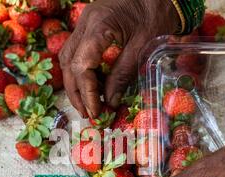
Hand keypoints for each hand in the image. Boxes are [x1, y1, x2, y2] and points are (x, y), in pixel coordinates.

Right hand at [59, 0, 178, 117]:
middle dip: (76, 92)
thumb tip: (110, 101)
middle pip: (69, 63)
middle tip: (87, 113)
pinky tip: (92, 84)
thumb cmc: (156, 14)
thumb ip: (123, 75)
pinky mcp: (90, 25)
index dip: (87, 93)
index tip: (96, 111)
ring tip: (87, 103)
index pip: (82, 66)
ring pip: (68, 57)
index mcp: (98, 26)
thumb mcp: (143, 47)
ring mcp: (85, 22)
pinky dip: (81, 71)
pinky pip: (77, 51)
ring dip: (75, 83)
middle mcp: (85, 23)